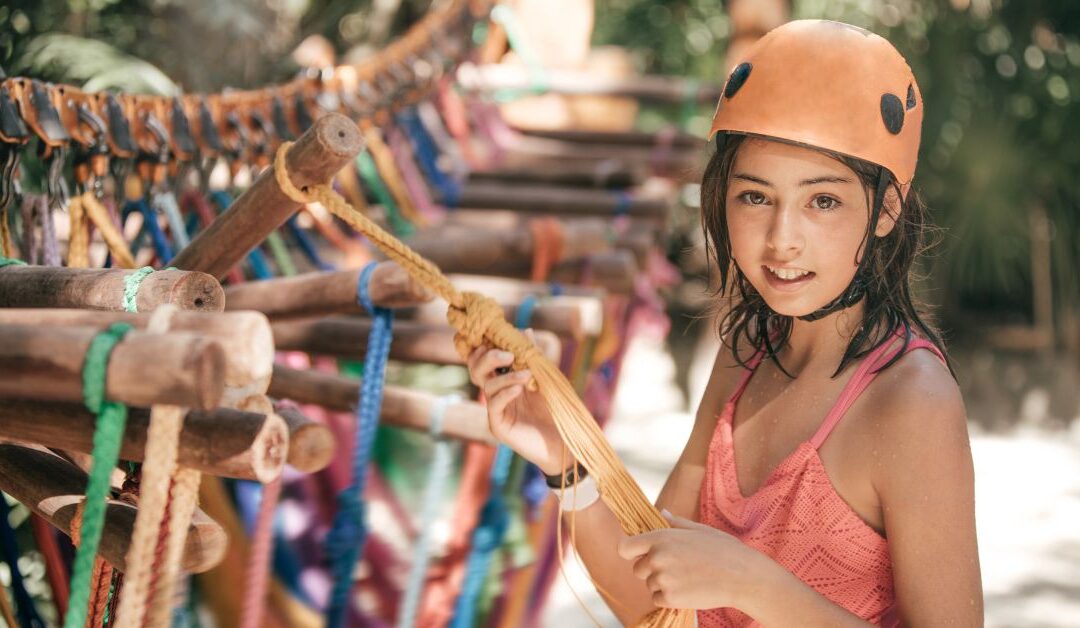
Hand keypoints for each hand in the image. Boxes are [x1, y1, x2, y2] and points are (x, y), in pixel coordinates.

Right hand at [465, 329, 571, 474]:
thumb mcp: (545, 377)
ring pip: (487, 386)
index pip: (484, 359)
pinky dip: (506, 393)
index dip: (486, 346)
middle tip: (508, 354)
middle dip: (488, 357)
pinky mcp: (498, 427)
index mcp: (503, 380)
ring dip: (506, 376)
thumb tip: (526, 330)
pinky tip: (520, 389)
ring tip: (526, 375)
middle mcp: (495, 394)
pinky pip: (494, 406)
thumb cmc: (556, 409)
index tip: (500, 337)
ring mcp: (495, 411)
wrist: (564, 441)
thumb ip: (534, 356)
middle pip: (476, 370)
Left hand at [617, 510, 768, 610]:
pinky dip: (668, 598)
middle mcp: (658, 558)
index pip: (625, 547)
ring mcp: (663, 579)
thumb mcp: (700, 530)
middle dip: (651, 570)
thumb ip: (675, 524)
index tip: (638, 555)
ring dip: (662, 584)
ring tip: (688, 578)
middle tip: (676, 568)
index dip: (630, 552)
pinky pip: (658, 599)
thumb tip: (662, 513)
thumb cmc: (724, 550)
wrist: (743, 577)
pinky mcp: (670, 599)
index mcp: (661, 538)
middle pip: (637, 569)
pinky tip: (688, 590)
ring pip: (649, 585)